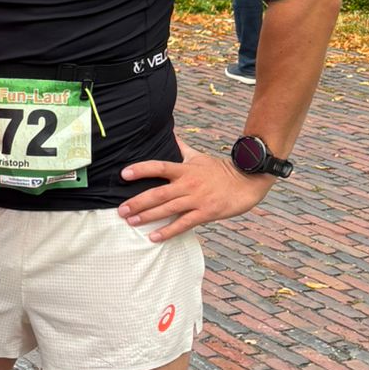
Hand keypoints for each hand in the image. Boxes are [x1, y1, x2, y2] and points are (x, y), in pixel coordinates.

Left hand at [120, 137, 272, 240]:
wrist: (247, 181)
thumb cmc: (220, 170)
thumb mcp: (198, 156)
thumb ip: (181, 147)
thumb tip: (169, 132)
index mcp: (185, 169)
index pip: (159, 167)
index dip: (141, 170)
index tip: (123, 174)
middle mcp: (188, 183)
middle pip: (159, 193)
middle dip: (138, 201)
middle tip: (121, 210)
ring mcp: (197, 199)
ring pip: (168, 209)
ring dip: (148, 216)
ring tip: (131, 222)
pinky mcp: (206, 213)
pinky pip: (183, 223)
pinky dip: (168, 231)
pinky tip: (154, 237)